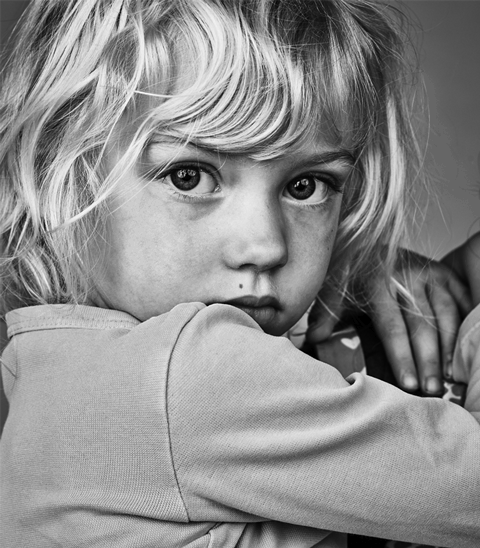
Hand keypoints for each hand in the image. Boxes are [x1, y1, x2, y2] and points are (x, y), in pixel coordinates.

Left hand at [307, 250, 472, 393]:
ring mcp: (428, 274)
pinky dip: (466, 326)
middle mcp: (405, 277)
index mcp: (376, 284)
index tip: (409, 384)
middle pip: (422, 326)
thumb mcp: (334, 291)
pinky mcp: (445, 273)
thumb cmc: (354, 273)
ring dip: (450, 348)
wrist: (370, 240)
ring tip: (450, 377)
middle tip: (432, 390)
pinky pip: (462, 301)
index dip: (401, 357)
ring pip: (447, 315)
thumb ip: (325, 316)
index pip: (391, 327)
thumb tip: (313, 340)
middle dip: (429, 361)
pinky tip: (464, 351)